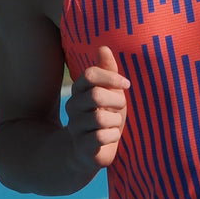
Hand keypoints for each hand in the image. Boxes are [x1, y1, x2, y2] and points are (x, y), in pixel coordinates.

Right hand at [65, 44, 129, 170]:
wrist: (88, 151)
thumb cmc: (104, 117)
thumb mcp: (109, 93)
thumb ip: (108, 72)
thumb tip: (103, 47)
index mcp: (79, 90)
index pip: (90, 74)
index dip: (111, 78)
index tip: (126, 85)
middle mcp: (73, 107)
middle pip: (96, 95)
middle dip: (116, 101)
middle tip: (121, 107)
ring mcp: (75, 127)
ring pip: (100, 118)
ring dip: (115, 121)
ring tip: (114, 124)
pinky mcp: (82, 146)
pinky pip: (101, 136)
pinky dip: (113, 135)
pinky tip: (112, 136)